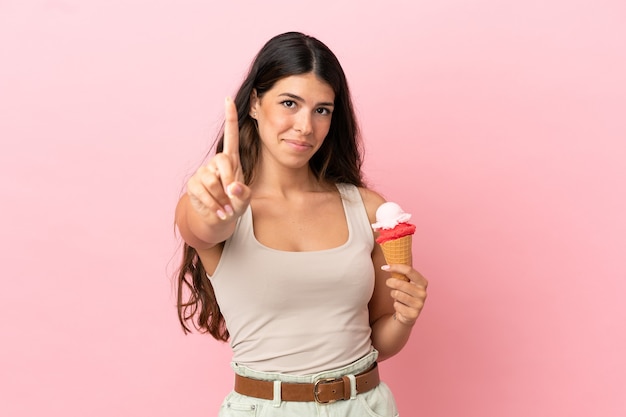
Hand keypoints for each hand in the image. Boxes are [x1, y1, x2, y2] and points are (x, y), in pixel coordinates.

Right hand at [186, 97, 250, 222]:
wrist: (219, 218)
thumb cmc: (234, 203)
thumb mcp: (244, 199)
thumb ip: (242, 193)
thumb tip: (232, 187)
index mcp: (231, 160)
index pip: (230, 135)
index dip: (229, 118)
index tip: (228, 100)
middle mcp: (216, 162)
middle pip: (222, 161)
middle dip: (228, 180)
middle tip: (232, 196)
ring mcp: (203, 172)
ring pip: (211, 181)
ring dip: (221, 198)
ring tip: (225, 207)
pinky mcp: (193, 184)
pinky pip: (203, 192)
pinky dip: (213, 205)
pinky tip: (218, 211)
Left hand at [384, 264, 427, 325]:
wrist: (409, 314)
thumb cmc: (406, 294)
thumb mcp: (406, 283)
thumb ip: (401, 273)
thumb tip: (387, 263)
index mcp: (423, 282)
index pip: (409, 270)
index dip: (395, 267)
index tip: (384, 267)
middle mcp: (423, 293)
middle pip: (401, 283)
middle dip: (390, 282)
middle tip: (388, 282)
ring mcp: (419, 304)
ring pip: (397, 294)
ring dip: (393, 294)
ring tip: (396, 295)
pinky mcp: (413, 314)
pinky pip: (397, 305)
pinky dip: (395, 305)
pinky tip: (400, 306)